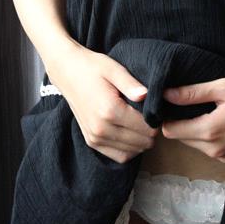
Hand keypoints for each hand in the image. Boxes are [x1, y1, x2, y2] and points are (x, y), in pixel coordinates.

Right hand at [48, 45, 158, 163]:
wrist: (67, 71)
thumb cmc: (92, 67)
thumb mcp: (113, 68)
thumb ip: (131, 83)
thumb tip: (147, 95)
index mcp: (110, 110)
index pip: (147, 127)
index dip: (157, 119)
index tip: (156, 107)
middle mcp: (101, 129)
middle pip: (143, 141)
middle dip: (151, 130)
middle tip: (151, 114)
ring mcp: (95, 138)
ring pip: (133, 151)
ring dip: (142, 140)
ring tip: (142, 122)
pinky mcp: (92, 142)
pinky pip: (120, 156)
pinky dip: (131, 149)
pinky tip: (132, 134)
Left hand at [160, 73, 224, 164]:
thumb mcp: (223, 87)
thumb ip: (192, 93)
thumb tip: (165, 94)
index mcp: (211, 131)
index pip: (171, 131)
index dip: (167, 117)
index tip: (171, 103)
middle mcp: (217, 151)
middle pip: (184, 139)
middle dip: (182, 123)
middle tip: (190, 103)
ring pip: (198, 145)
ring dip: (198, 130)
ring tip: (209, 110)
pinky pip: (214, 150)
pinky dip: (213, 137)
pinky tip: (224, 120)